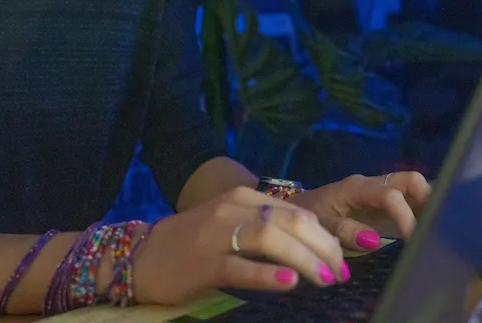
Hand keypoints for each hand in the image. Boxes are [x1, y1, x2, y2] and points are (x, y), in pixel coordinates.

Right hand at [132, 186, 348, 305]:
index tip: (341, 259)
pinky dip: (268, 273)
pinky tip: (289, 282)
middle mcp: (232, 209)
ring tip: (324, 278)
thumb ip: (264, 227)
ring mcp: (216, 235)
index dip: (324, 234)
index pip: (295, 211)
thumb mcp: (229, 225)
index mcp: (241, 198)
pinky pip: (240, 266)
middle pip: (290, 221)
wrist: (139, 257)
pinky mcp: (203, 263)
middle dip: (322, 247)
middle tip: (340, 272)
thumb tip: (310, 243)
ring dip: (304, 258)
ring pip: (270, 238)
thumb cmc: (190, 245)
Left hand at [290, 172, 431, 251]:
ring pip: (415, 187)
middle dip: (428, 199)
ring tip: (440, 229)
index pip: (390, 195)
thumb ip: (344, 231)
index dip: (405, 216)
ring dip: (430, 204)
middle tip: (435, 228)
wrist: (303, 209)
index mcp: (358, 187)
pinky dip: (424, 210)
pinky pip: (411, 199)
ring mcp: (383, 191)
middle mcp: (375, 184)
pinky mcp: (387, 202)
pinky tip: (432, 229)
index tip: (413, 240)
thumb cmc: (313, 215)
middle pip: (410, 180)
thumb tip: (373, 239)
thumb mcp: (322, 225)